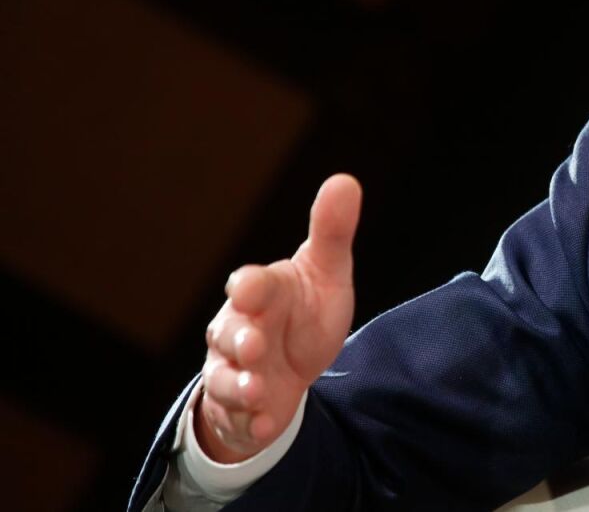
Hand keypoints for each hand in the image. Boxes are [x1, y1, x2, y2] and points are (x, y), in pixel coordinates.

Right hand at [194, 174, 360, 463]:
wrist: (290, 364)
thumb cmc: (303, 309)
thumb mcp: (326, 271)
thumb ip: (331, 232)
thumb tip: (346, 180)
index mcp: (263, 292)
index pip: (251, 285)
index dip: (250, 286)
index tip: (249, 286)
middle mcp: (239, 329)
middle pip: (229, 333)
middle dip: (240, 340)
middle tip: (255, 345)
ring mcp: (235, 370)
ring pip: (226, 377)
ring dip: (239, 385)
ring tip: (257, 391)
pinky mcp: (241, 406)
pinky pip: (239, 416)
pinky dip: (251, 421)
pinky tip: (265, 424)